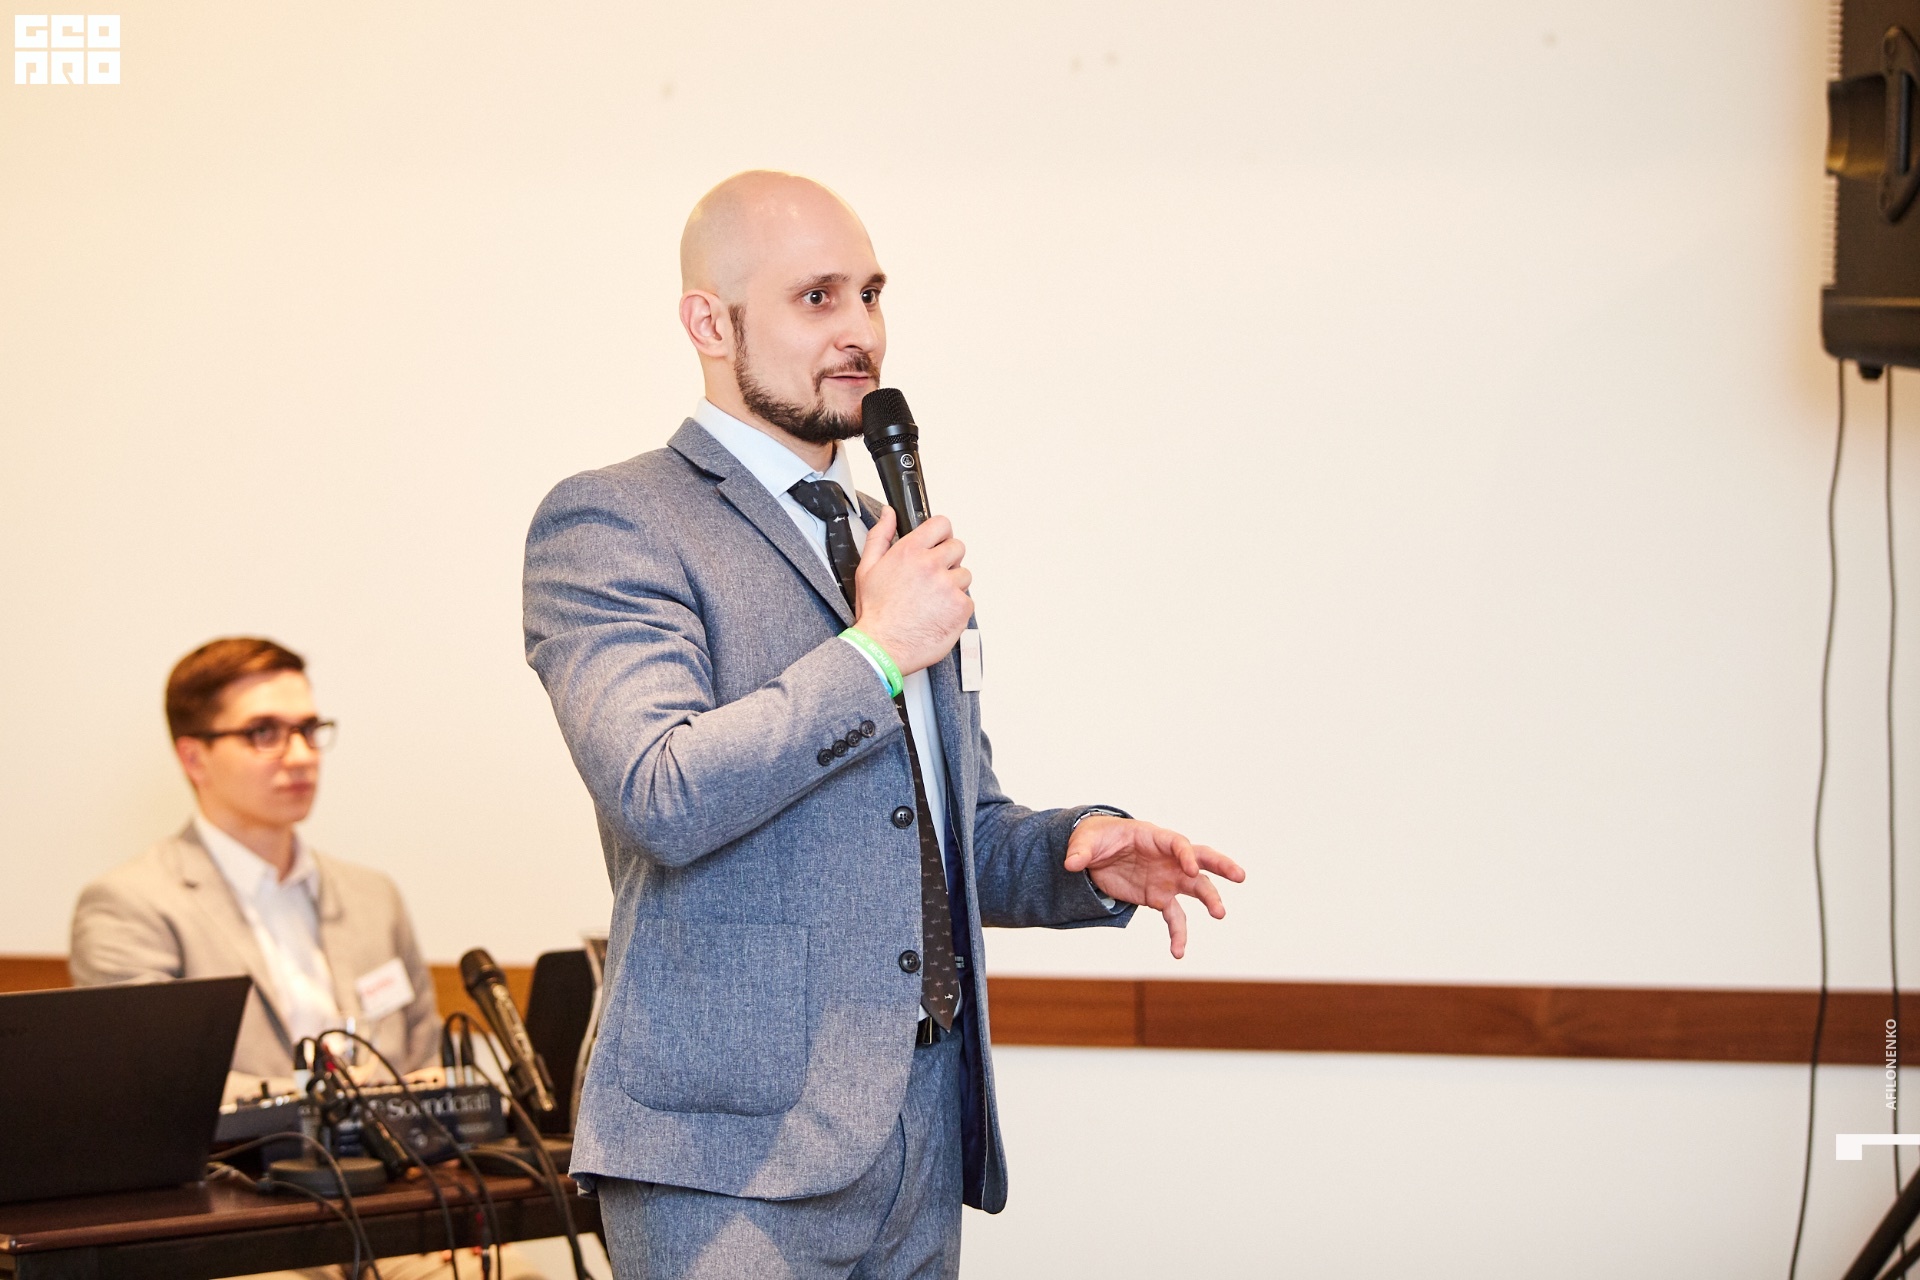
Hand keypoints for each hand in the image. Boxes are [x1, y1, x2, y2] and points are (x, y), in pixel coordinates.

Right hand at [852, 507, 973, 674]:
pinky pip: (968, 600)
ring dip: (953, 585)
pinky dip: (957, 608)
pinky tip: (938, 614)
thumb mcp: (868, 568)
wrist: (882, 647)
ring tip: (933, 601)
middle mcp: (932, 565)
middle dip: (948, 560)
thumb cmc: (875, 613)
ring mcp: (949, 587)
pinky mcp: (961, 608)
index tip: (938, 543)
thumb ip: (881, 535)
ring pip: (965, 575)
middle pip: (958, 548)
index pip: (941, 524)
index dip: (941, 534)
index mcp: (910, 551)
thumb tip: (889, 514)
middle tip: (932, 578)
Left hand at [1063, 816, 1245, 958]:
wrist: (1094, 855)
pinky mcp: (1159, 898)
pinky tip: (1178, 953)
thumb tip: (1071, 864)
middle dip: (1221, 866)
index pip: (1178, 843)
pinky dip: (1179, 935)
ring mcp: (1167, 879)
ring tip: (1220, 914)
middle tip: (1240, 876)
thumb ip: (1079, 851)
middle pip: (1202, 859)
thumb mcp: (1084, 841)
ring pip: (1197, 889)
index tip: (1193, 868)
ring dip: (1210, 900)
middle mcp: (1167, 858)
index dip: (1186, 854)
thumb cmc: (1095, 839)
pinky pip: (1175, 918)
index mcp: (1154, 838)